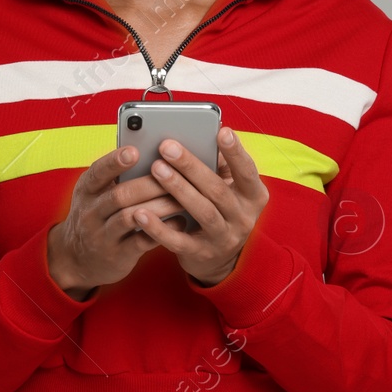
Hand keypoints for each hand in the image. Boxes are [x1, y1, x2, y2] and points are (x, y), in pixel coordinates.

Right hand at [47, 144, 188, 299]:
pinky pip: (141, 242)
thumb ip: (116, 177)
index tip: (134, 151)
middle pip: (119, 195)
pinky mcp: (118, 255)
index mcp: (86, 191)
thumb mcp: (95, 195)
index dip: (114, 162)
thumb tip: (153, 154)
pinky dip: (162, 230)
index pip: (97, 173)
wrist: (79, 258)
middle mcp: (90, 212)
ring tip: (182, 199)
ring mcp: (102, 235)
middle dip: (149, 185)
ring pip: (130, 218)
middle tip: (174, 174)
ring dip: (159, 207)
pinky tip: (180, 221)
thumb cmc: (97, 215)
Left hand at [130, 127, 268, 285]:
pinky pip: (177, 240)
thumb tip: (202, 135)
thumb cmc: (219, 209)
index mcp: (252, 196)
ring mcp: (223, 238)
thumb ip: (217, 166)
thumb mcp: (228, 189)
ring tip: (155, 168)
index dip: (236, 152)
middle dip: (191, 166)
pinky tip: (139, 213)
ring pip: (202, 211)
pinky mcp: (200, 254)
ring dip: (177, 188)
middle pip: (217, 190)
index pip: (247, 171)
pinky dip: (158, 227)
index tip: (222, 132)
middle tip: (167, 146)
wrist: (219, 259)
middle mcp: (243, 217)